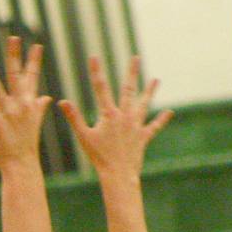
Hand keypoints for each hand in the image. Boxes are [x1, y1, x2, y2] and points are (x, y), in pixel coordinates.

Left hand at [0, 36, 52, 173]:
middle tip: (13, 38)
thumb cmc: (27, 145)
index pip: (32, 78)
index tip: (36, 45)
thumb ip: (39, 107)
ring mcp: (8, 113)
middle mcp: (21, 105)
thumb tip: (46, 97)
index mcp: (30, 104)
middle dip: (14, 56)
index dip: (34, 61)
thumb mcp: (35, 123)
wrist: (22, 165)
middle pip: (16, 75)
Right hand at [59, 56, 172, 190]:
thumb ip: (74, 118)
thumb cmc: (99, 157)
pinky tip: (169, 112)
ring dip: (149, 92)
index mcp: (109, 114)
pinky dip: (161, 120)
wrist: (118, 174)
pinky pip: (153, 127)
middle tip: (136, 58)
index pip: (100, 88)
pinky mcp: (143, 137)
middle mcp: (125, 116)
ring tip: (156, 80)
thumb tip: (61, 102)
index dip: (96, 71)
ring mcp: (135, 126)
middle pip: (128, 90)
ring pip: (144, 105)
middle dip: (131, 72)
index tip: (93, 56)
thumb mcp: (83, 137)